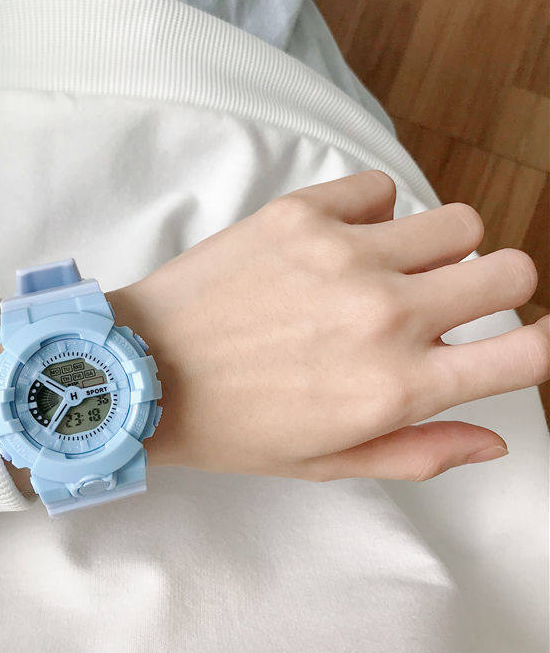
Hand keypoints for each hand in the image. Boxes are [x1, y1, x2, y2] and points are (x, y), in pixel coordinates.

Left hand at [109, 171, 549, 481]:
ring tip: (385, 272)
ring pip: (458, 222)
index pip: (528, 352)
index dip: (534, 347)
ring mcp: (345, 256)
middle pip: (511, 271)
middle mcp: (386, 315)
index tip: (510, 344)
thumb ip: (419, 453)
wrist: (142, 371)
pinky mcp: (301, 213)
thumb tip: (495, 438)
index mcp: (397, 389)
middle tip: (441, 307)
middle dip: (490, 293)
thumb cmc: (231, 428)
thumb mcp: (325, 464)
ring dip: (437, 249)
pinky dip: (373, 214)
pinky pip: (381, 188)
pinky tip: (337, 244)